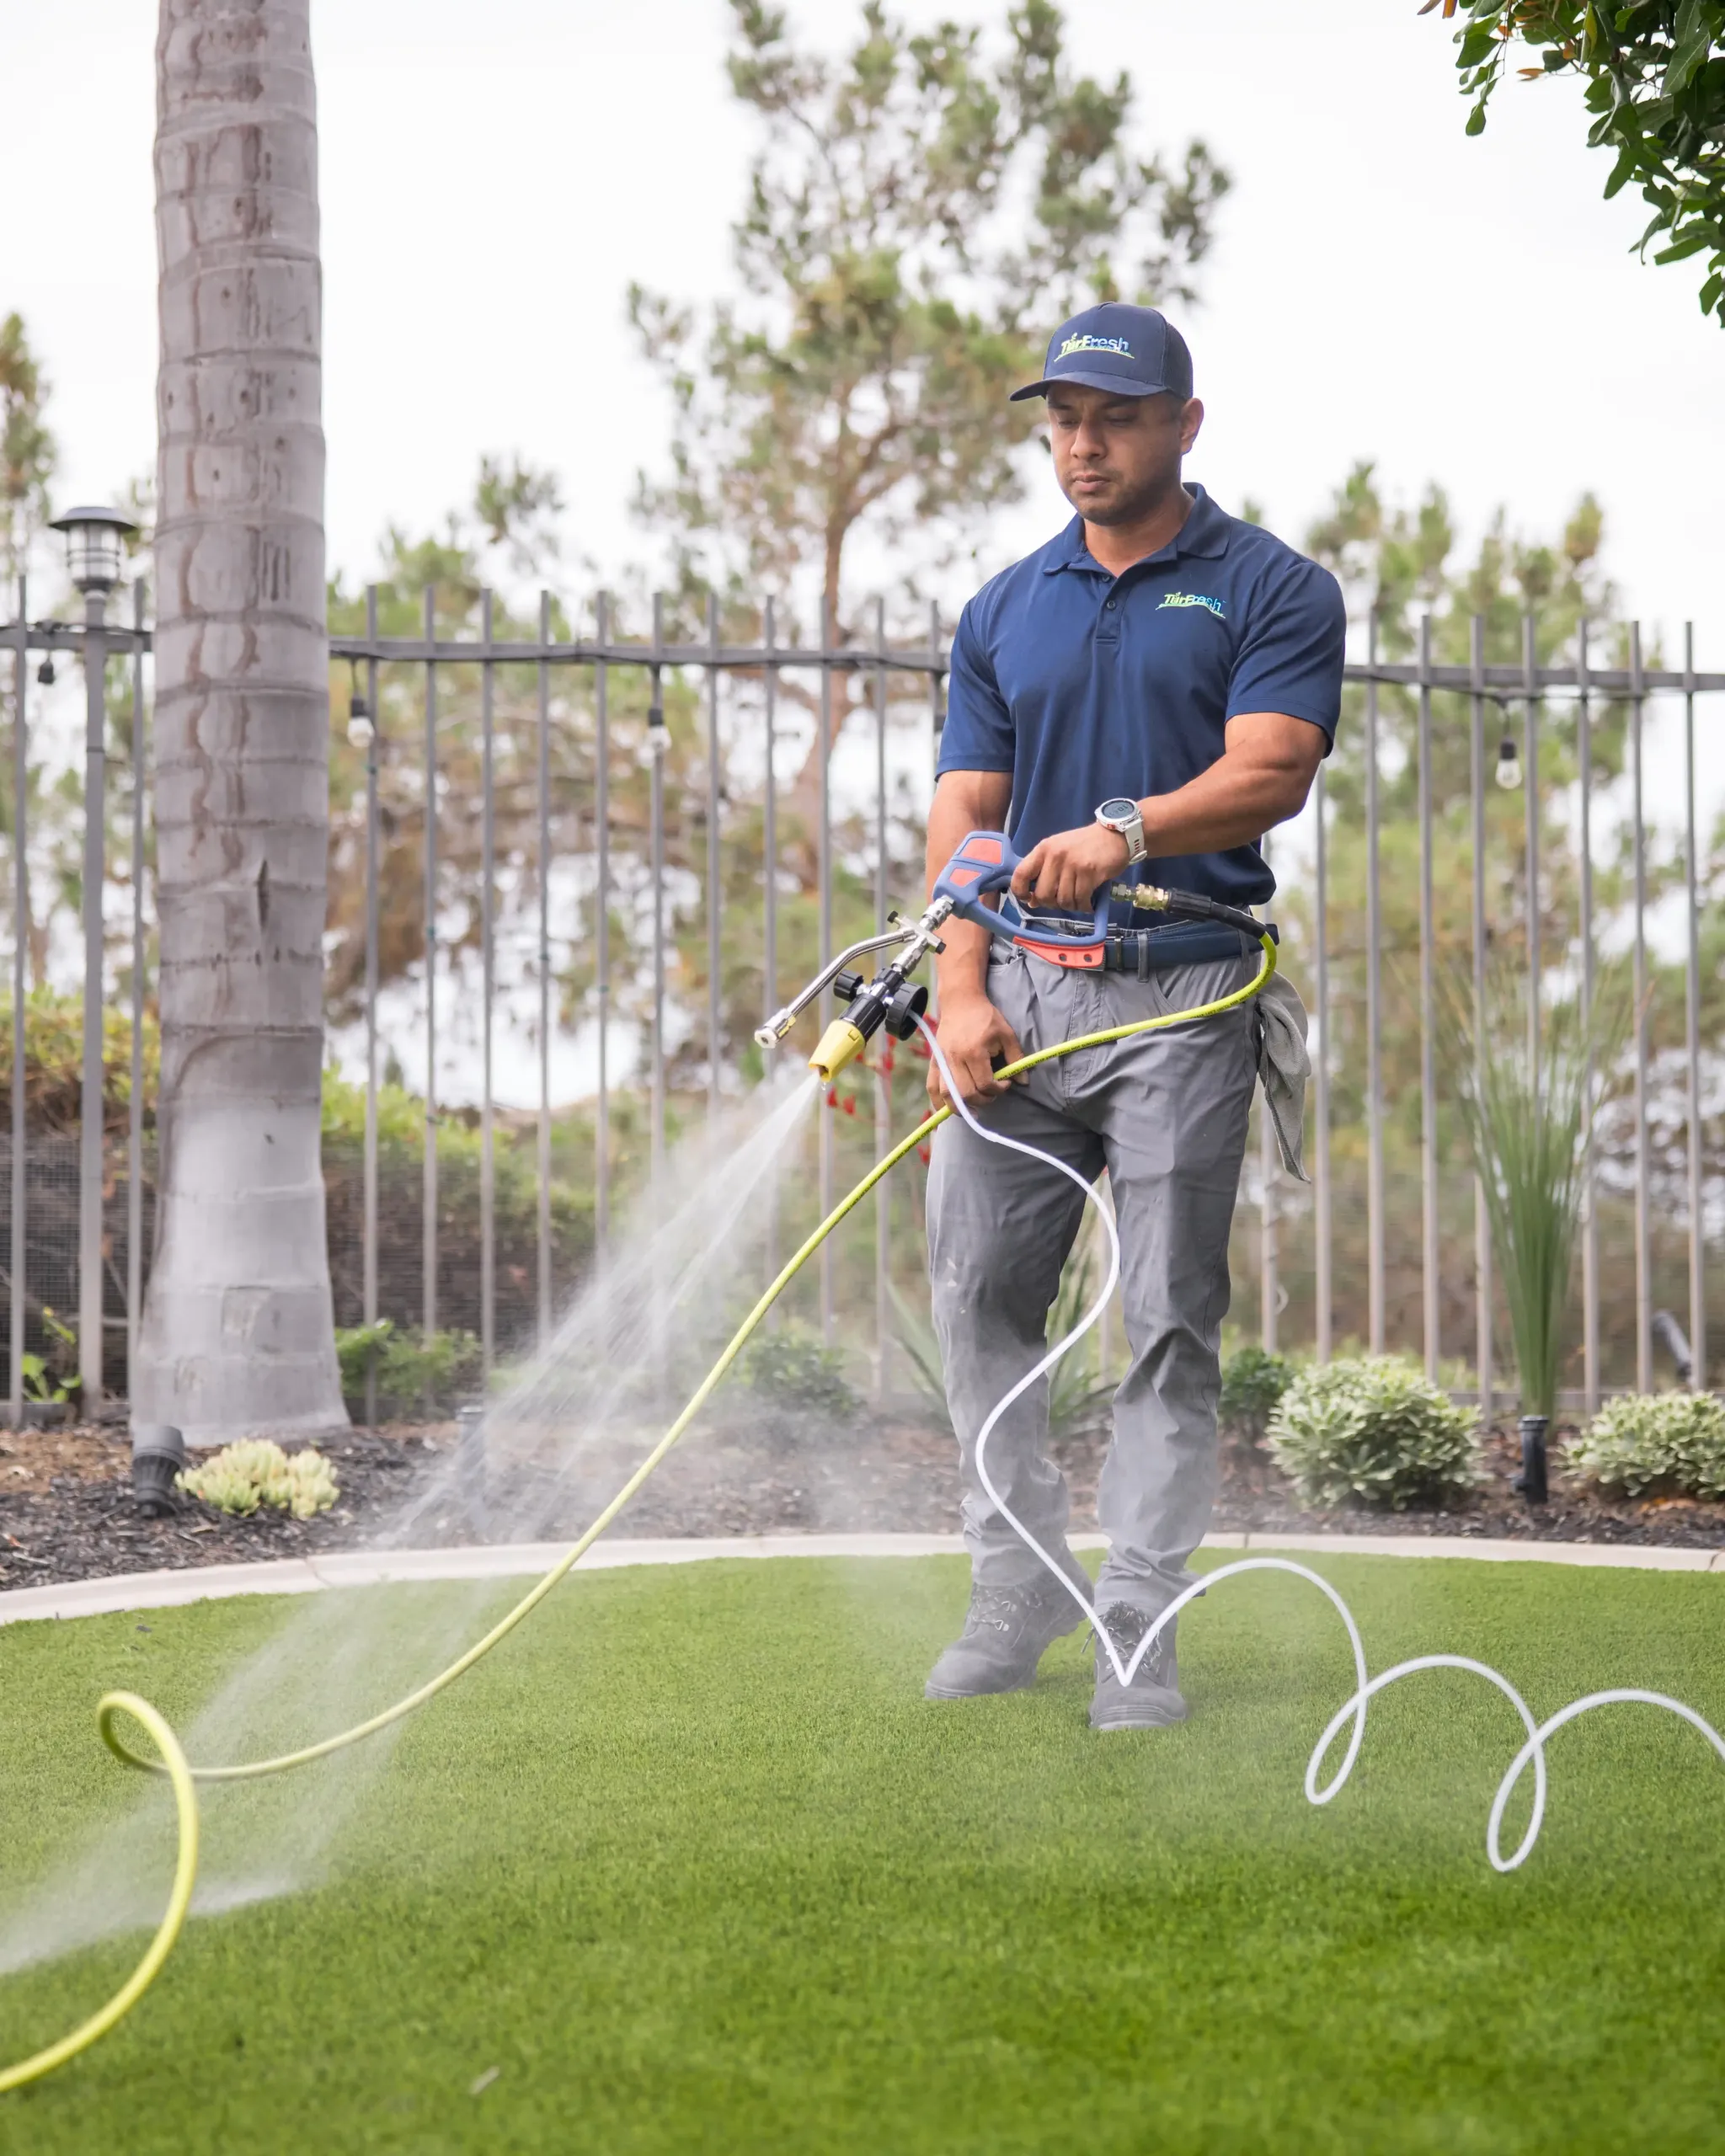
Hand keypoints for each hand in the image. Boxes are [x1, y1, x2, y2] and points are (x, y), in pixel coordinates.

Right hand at [926, 991, 1026, 1111]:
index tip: (1006, 1084)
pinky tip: (947, 1110)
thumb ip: (1016, 1058)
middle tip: (992, 1094)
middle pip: (966, 1093)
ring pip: (947, 1094)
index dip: (998, 1089)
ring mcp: (942, 1060)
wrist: (960, 1002)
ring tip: (973, 1110)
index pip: (985, 1083)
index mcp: (974, 1052)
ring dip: (961, 1107)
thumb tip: (1023, 1081)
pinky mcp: (934, 1061)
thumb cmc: (986, 1017)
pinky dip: (938, 1102)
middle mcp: (954, 1059)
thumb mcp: (1006, 1034)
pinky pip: (932, 1087)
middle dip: (982, 1100)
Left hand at [1010, 821, 1129, 911]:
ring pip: (1063, 900)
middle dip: (1052, 904)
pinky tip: (1088, 903)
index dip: (1019, 892)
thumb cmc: (1085, 845)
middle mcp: (1055, 856)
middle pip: (1043, 895)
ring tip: (1079, 900)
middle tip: (1063, 900)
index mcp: (1043, 849)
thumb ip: (1044, 873)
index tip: (1029, 899)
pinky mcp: (1089, 872)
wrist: (1114, 835)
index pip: (1020, 874)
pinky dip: (1084, 906)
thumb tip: (1032, 901)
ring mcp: (1072, 864)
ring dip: (1071, 906)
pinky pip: (1080, 900)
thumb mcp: (1059, 851)